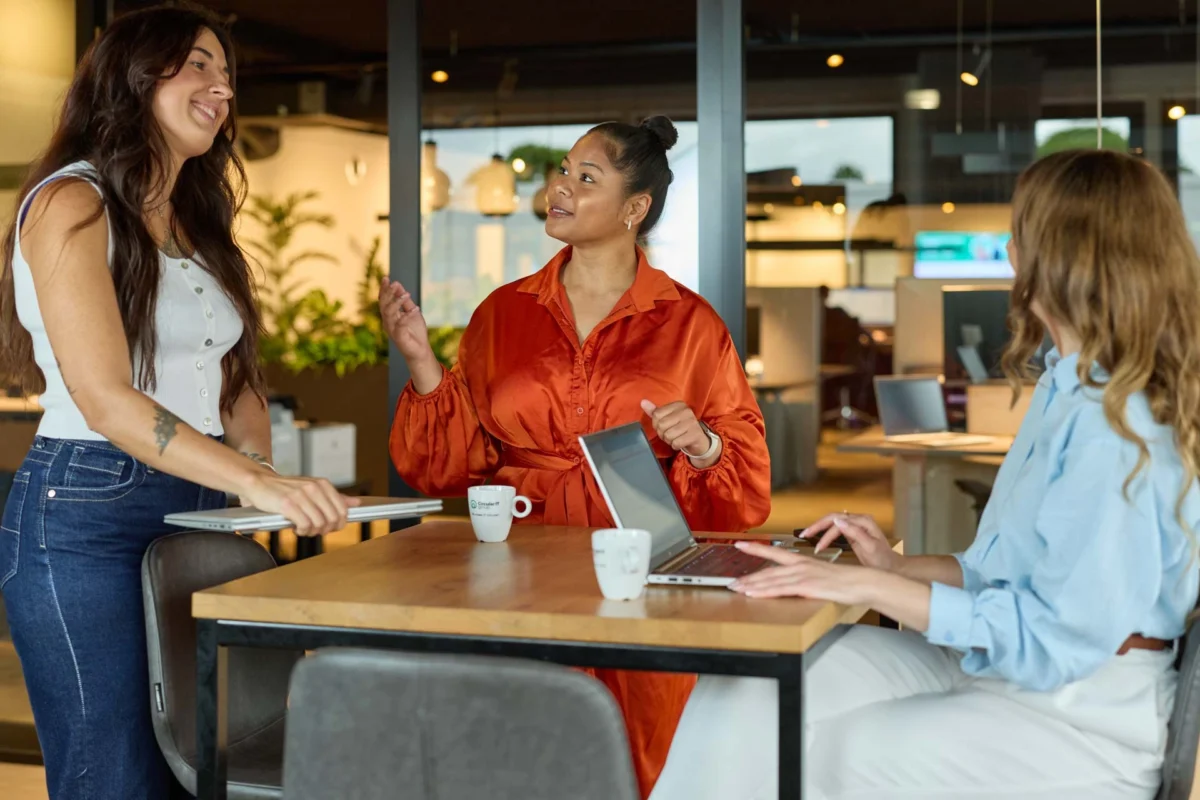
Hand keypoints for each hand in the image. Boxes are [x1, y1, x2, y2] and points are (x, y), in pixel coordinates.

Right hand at [240, 473, 361, 536]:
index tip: (330, 528)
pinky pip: (304, 525)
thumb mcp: (313, 488)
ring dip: (313, 532)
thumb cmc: (286, 489)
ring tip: (304, 530)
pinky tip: (296, 528)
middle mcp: (314, 488)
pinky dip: (302, 531)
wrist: (260, 482)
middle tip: (316, 531)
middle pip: (332, 518)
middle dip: (326, 529)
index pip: (342, 509)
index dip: (338, 523)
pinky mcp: (287, 504)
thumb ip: (334, 497)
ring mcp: (301, 495)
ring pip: (319, 523)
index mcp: (323, 484)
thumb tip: (356, 503)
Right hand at [380, 277, 435, 365]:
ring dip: (397, 302)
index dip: (384, 289)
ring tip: (407, 294)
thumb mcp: (411, 312)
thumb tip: (398, 284)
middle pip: (384, 305)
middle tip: (395, 283)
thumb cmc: (415, 332)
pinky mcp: (399, 337)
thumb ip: (405, 300)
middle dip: (388, 293)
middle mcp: (388, 322)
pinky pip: (401, 324)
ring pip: (389, 313)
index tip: (386, 278)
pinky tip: (416, 309)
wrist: (420, 350)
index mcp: (389, 316)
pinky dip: (407, 315)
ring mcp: (392, 329)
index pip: (383, 300)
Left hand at [640, 399, 715, 461]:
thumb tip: (642, 402)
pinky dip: (675, 445)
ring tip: (675, 438)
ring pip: (668, 435)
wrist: (698, 440)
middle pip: (661, 425)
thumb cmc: (680, 427)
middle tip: (670, 434)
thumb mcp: (667, 418)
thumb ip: (654, 411)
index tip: (664, 426)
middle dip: (662, 433)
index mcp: (678, 405)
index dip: (656, 424)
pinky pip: (676, 443)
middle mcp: (686, 411)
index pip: (656, 414)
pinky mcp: (695, 434)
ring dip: (669, 440)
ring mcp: (692, 422)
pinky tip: (680, 442)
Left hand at [728, 542, 871, 603]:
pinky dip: (763, 591)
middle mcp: (799, 565)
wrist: (862, 583)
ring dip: (751, 584)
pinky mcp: (805, 586)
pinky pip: (779, 589)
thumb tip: (797, 583)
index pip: (774, 552)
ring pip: (770, 580)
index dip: (756, 548)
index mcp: (802, 561)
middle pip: (767, 570)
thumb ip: (808, 578)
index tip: (739, 544)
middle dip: (747, 575)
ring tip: (735, 588)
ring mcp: (802, 575)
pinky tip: (752, 593)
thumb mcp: (823, 576)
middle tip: (730, 580)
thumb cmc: (846, 582)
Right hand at [798, 512, 901, 572]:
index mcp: (863, 521)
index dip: (825, 531)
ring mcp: (856, 526)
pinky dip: (825, 533)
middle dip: (817, 526)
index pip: (838, 521)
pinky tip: (817, 538)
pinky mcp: (853, 533)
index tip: (817, 545)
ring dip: (819, 528)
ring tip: (807, 535)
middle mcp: (859, 520)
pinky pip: (835, 529)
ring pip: (832, 522)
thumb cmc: (883, 560)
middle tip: (804, 535)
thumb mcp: (869, 547)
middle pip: (833, 518)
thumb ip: (855, 533)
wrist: (892, 568)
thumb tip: (838, 520)